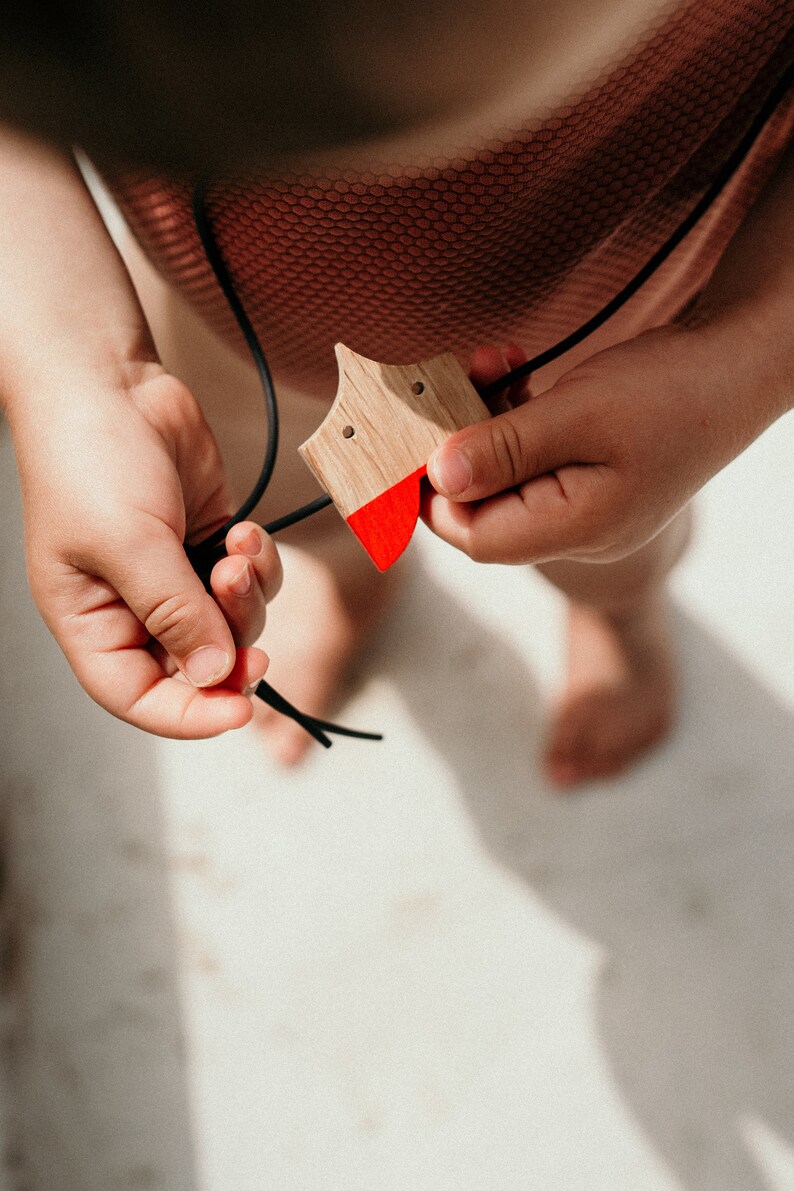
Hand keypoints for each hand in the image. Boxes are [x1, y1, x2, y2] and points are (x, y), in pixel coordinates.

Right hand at [11, 361, 281, 737]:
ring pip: (234, 624)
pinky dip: (258, 564)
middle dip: (232, 652)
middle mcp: (133, 608)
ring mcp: (175, 575)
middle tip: (254, 641)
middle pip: (196, 667)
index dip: (188, 715)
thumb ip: (174, 615)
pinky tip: (244, 530)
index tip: (239, 710)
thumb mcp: (128, 545)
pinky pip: (251, 580)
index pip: (139, 698)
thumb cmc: (90, 458)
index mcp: (91, 623)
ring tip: (237, 550)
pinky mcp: (209, 541)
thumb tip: (214, 676)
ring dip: (248, 598)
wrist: (109, 381)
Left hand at [423, 321, 790, 565]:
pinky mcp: (585, 467)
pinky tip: (513, 370)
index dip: (431, 495)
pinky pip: (527, 452)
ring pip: (501, 473)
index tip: (409, 440)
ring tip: (492, 363)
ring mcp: (582, 498)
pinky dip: (510, 412)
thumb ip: (505, 448)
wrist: (740, 361)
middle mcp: (576, 525)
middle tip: (448, 383)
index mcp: (578, 527)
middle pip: (482, 505)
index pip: (474, 536)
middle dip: (455, 446)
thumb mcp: (580, 413)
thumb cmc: (674, 389)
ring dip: (481, 418)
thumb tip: (436, 477)